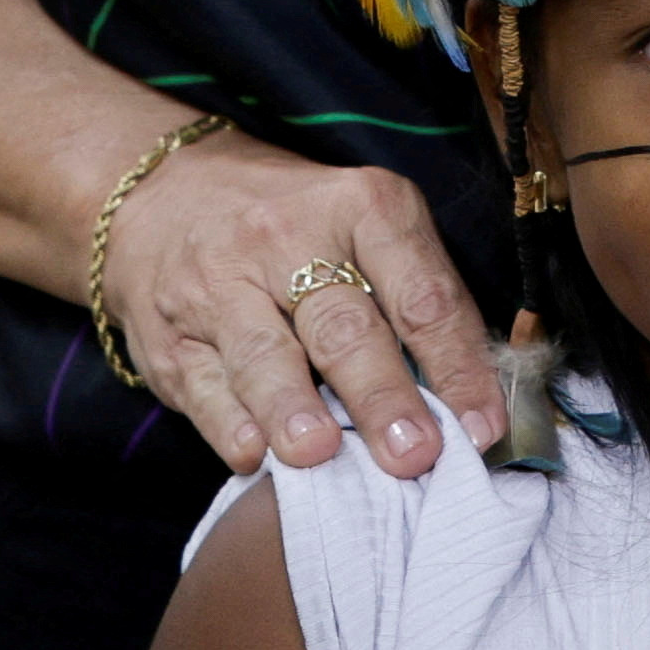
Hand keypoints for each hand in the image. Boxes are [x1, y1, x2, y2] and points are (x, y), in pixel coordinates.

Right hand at [99, 125, 506, 477]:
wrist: (166, 194)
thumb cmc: (298, 226)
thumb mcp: (367, 224)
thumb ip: (418, 299)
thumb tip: (474, 403)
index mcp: (361, 208)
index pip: (421, 295)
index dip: (458, 365)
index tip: (482, 429)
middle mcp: (287, 239)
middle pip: (345, 327)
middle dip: (382, 396)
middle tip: (414, 453)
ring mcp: (221, 285)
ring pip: (264, 355)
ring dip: (294, 409)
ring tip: (321, 455)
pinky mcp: (170, 333)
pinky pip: (203, 384)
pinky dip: (229, 424)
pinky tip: (252, 455)